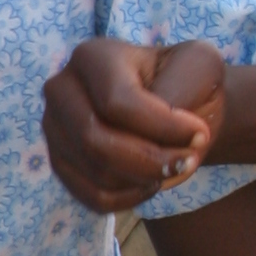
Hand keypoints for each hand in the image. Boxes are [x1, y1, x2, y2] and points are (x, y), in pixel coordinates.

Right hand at [43, 36, 225, 213]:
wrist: (176, 105)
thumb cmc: (188, 82)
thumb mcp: (201, 68)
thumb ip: (183, 91)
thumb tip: (165, 134)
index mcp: (92, 56)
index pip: (116, 103)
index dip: (162, 128)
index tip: (200, 134)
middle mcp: (60, 90)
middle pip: (93, 140)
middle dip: (150, 161)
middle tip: (188, 161)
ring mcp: (54, 129)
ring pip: (95, 173)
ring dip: (145, 179)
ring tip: (173, 167)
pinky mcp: (59, 163)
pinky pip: (92, 197)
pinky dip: (130, 198)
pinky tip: (150, 181)